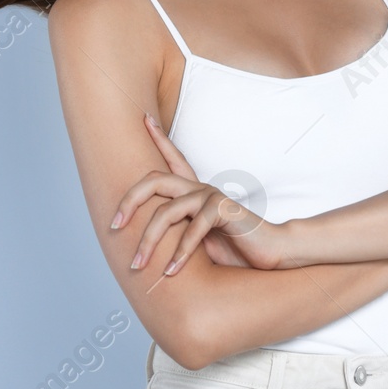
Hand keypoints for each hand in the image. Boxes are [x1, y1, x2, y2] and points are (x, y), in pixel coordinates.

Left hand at [111, 113, 292, 273]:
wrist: (273, 254)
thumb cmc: (236, 249)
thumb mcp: (200, 241)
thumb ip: (179, 234)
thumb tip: (147, 246)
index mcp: (195, 192)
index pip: (173, 159)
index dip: (158, 137)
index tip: (143, 117)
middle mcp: (200, 189)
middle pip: (155, 180)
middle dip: (129, 201)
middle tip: (114, 224)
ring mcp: (211, 197)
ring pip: (167, 212)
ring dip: (149, 241)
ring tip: (138, 265)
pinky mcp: (224, 210)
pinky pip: (193, 229)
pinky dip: (180, 252)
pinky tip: (170, 271)